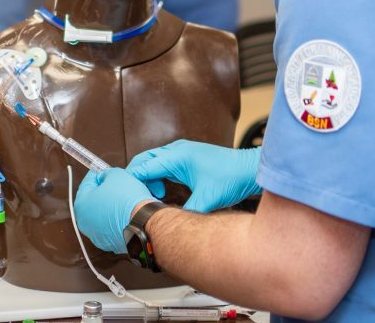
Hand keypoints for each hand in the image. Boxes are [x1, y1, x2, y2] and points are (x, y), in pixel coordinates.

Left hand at [73, 167, 154, 253]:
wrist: (144, 222)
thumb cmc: (128, 201)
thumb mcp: (116, 175)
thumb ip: (105, 174)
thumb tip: (104, 176)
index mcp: (81, 205)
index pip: (86, 183)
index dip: (96, 175)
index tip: (101, 171)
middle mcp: (84, 223)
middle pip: (92, 201)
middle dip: (103, 192)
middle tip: (114, 185)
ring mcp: (96, 235)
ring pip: (101, 215)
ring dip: (109, 207)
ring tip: (122, 200)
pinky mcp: (109, 243)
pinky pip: (110, 227)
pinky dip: (115, 220)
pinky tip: (125, 213)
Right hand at [127, 140, 260, 211]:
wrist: (250, 169)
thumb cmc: (232, 178)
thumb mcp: (207, 199)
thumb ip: (186, 211)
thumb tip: (172, 224)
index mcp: (177, 157)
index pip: (145, 166)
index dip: (132, 180)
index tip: (124, 194)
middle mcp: (177, 150)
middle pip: (145, 159)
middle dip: (136, 176)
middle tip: (133, 196)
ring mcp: (183, 151)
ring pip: (154, 160)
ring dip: (148, 176)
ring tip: (151, 196)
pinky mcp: (188, 156)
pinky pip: (164, 163)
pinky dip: (158, 175)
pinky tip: (163, 190)